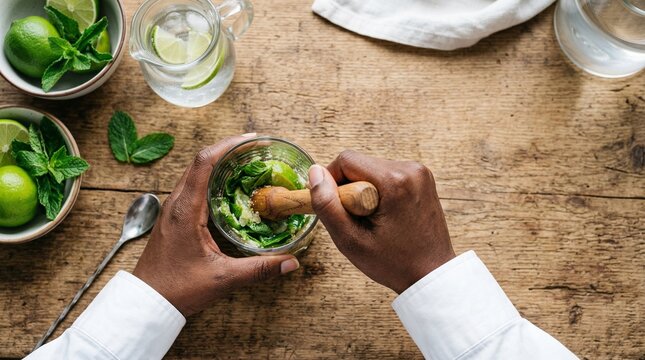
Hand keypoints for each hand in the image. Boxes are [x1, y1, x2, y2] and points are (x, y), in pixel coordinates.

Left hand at [133, 134, 299, 316]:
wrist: (147, 302)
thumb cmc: (178, 288)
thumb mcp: (223, 278)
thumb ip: (259, 269)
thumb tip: (292, 263)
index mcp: (186, 209)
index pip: (204, 163)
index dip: (227, 145)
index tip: (251, 139)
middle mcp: (176, 203)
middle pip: (200, 162)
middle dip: (228, 149)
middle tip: (256, 148)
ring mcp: (172, 209)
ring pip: (195, 173)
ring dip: (219, 162)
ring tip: (246, 161)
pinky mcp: (173, 218)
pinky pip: (193, 187)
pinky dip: (211, 178)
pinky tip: (229, 188)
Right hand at [308, 150, 454, 293]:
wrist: (431, 274)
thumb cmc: (395, 263)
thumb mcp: (350, 240)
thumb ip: (327, 205)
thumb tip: (315, 173)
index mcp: (395, 180)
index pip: (346, 160)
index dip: (332, 182)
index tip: (339, 210)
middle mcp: (411, 169)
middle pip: (360, 164)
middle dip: (350, 189)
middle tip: (359, 221)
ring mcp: (420, 172)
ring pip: (372, 169)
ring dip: (363, 191)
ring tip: (373, 221)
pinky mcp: (422, 179)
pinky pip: (386, 175)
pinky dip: (378, 192)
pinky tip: (385, 216)